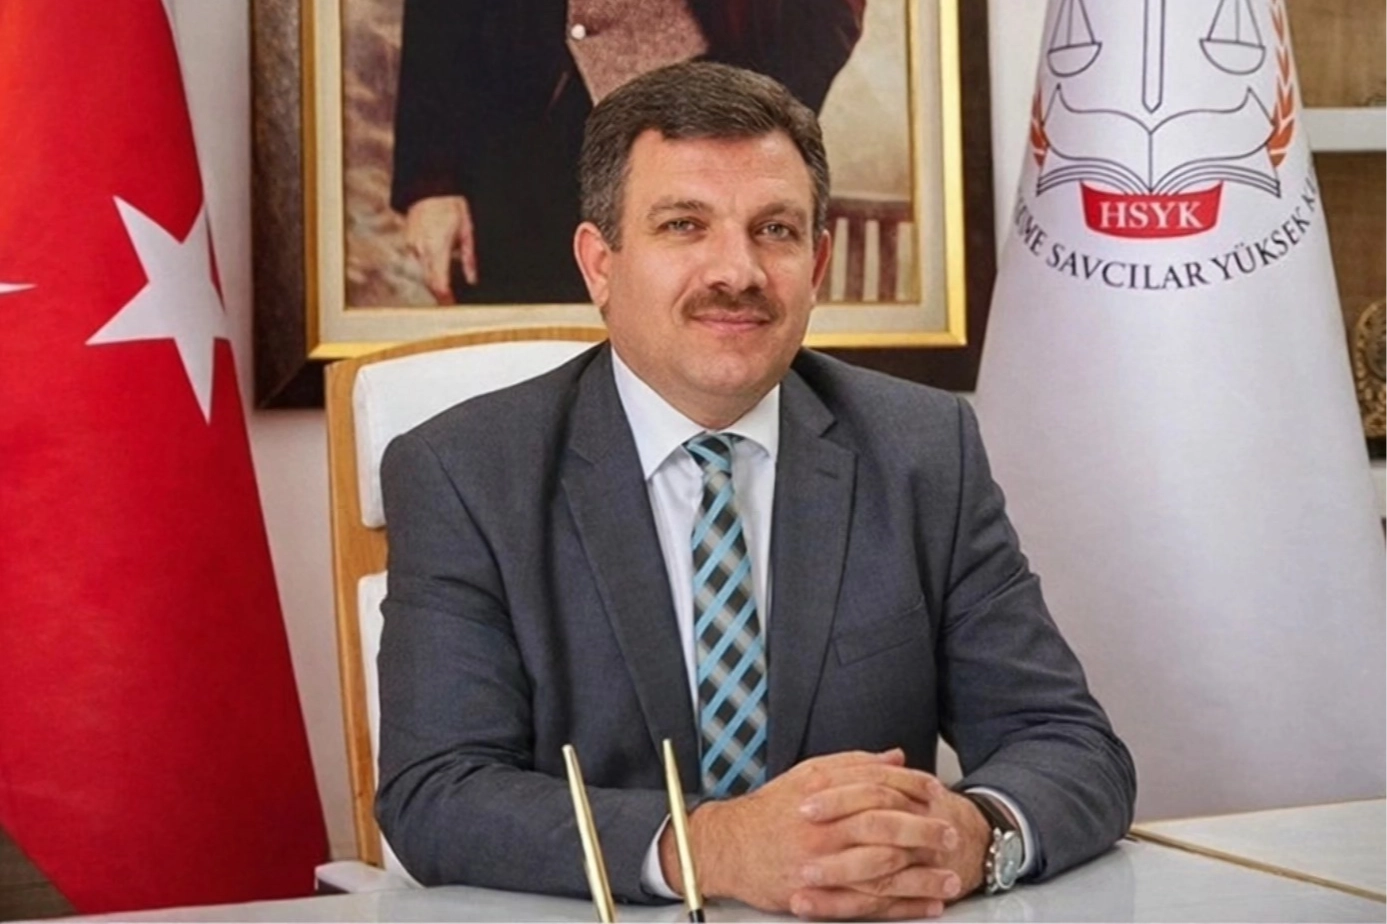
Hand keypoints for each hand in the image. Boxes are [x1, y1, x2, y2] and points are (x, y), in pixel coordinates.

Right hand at [404, 195, 475, 302]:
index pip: (439, 282)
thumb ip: (469, 259)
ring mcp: (412, 245)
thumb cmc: (452, 207)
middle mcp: (421, 249)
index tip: (452, 307)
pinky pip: (418, 262)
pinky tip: (437, 266)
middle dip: (440, 293)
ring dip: (434, 281)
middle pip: (430, 281)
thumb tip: (472, 280)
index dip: (445, 299)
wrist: (430, 188)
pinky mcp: (408, 242)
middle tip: (451, 302)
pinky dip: (428, 268)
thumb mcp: (467, 232)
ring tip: (447, 287)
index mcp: (438, 248)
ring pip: (423, 273)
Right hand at [659, 750, 962, 918]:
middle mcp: (823, 826)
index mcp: (823, 791)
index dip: (911, 787)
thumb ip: (854, 765)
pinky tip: (926, 906)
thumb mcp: (808, 775)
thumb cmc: (770, 810)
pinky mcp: (818, 895)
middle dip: (924, 832)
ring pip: (881, 870)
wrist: (728, 848)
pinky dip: (901, 907)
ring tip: (951, 880)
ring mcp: (821, 863)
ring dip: (922, 877)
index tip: (936, 792)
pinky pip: (868, 904)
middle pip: (885, 827)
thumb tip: (896, 758)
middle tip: (951, 835)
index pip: (877, 785)